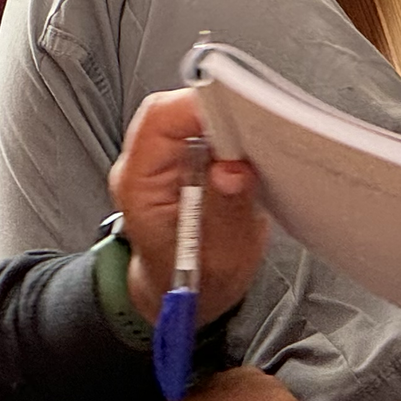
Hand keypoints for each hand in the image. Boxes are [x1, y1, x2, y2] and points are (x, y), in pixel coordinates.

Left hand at [109, 89, 264, 323]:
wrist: (180, 294)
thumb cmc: (193, 281)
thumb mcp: (219, 259)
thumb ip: (226, 213)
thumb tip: (233, 169)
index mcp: (139, 185)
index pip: (160, 120)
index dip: (200, 106)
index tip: (241, 110)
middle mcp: (144, 166)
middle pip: (176, 111)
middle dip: (220, 113)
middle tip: (260, 129)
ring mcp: (162, 162)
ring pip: (192, 118)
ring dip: (228, 126)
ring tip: (259, 147)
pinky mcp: (183, 162)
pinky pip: (204, 134)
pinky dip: (231, 138)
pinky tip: (251, 156)